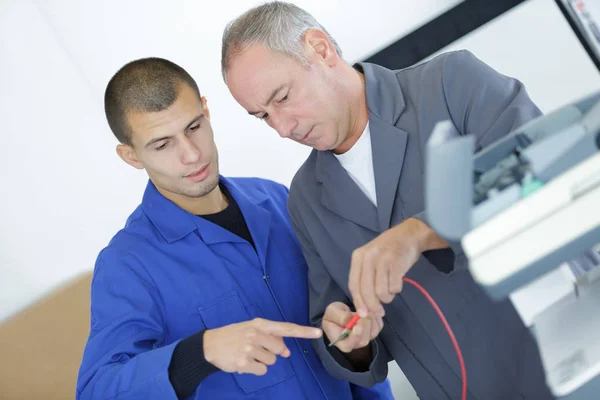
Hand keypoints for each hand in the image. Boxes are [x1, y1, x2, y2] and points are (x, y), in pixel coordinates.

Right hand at [203, 318, 321, 374]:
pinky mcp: (244, 362)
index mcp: (260, 324)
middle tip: (256, 349)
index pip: (286, 328)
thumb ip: (271, 338)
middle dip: (272, 352)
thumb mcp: (252, 330)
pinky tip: (244, 362)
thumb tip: (287, 352)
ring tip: (247, 354)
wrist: (210, 344)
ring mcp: (250, 349)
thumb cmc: (234, 335)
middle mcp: (256, 334)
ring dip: (262, 361)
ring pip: (271, 362)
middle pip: (279, 350)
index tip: (318, 333)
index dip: (303, 332)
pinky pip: (262, 370)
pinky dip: (255, 369)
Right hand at [322, 302, 382, 353]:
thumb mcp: (331, 312)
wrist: (340, 315)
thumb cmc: (333, 315)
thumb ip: (340, 317)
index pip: (349, 345)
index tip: (357, 326)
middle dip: (363, 324)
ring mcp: (365, 339)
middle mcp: (355, 344)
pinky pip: (379, 326)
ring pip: (373, 333)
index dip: (355, 336)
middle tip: (359, 312)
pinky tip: (369, 312)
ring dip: (370, 319)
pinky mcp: (373, 332)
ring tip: (363, 310)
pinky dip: (376, 317)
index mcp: (341, 342)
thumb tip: (352, 319)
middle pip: (364, 340)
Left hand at [349, 218, 432, 316]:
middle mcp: (368, 257)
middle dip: (373, 306)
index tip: (363, 314)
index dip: (358, 302)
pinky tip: (397, 283)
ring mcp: (383, 259)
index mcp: (358, 257)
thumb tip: (365, 306)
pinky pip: (394, 287)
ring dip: (387, 297)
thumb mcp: (370, 259)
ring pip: (380, 291)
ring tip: (391, 291)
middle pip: (366, 290)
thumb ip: (365, 278)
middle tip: (380, 312)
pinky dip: (396, 290)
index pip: (353, 284)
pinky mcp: (397, 262)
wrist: (409, 235)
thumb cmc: (388, 251)